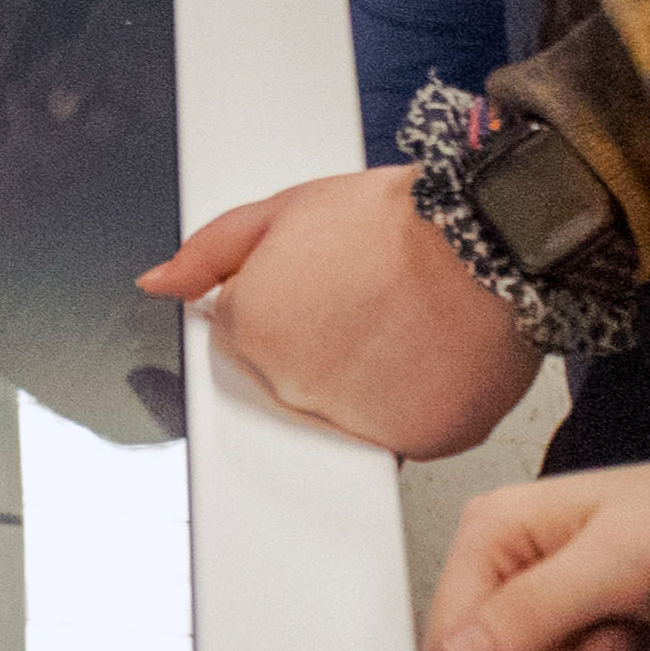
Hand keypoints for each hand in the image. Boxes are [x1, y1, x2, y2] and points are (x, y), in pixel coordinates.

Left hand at [141, 167, 542, 456]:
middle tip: (365, 302)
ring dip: (365, 381)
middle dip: (322, 346)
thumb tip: (159, 281)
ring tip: (399, 325)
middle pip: (291, 381)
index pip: (247, 340)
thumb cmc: (399, 220)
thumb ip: (210, 251)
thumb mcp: (286, 208)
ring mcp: (352, 422)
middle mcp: (294, 386)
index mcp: (252, 329)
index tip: (320, 291)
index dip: (286, 309)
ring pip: (346, 413)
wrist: (490, 238)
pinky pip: (401, 434)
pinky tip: (427, 354)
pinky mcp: (412, 442)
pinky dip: (413, 405)